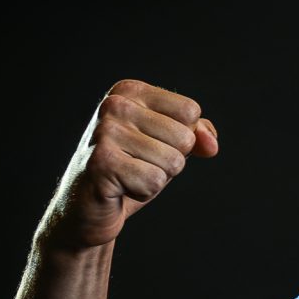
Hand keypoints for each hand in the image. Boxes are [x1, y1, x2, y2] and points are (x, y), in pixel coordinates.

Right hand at [41, 80, 218, 250]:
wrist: (86, 207)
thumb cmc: (131, 170)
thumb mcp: (168, 145)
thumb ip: (197, 135)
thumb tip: (211, 144)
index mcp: (130, 91)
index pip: (190, 111)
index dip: (182, 138)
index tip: (151, 144)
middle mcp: (114, 104)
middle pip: (185, 137)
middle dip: (171, 161)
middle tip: (138, 165)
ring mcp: (105, 132)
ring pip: (173, 161)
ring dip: (157, 178)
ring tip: (129, 176)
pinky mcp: (102, 162)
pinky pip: (154, 181)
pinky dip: (144, 191)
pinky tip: (120, 188)